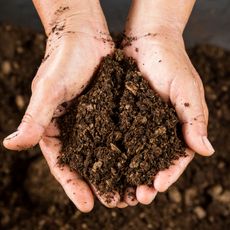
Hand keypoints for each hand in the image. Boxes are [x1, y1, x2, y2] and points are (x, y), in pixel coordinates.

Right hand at [3, 1, 122, 211]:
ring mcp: (95, 121)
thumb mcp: (49, 90)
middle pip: (88, 163)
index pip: (63, 164)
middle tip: (116, 203)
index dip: (73, 185)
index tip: (87, 206)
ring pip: (107, 152)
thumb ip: (34, 118)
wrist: (84, 36)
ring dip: (118, 171)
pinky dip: (129, 148)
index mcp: (56, 128)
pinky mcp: (111, 110)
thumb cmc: (63, 59)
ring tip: (131, 190)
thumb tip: (11, 145)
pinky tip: (141, 160)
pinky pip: (120, 133)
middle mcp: (76, 128)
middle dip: (100, 184)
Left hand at [123, 27, 213, 204]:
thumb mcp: (186, 89)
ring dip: (128, 173)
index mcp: (176, 126)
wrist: (146, 41)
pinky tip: (105, 164)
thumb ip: (194, 118)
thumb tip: (206, 150)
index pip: (176, 157)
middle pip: (153, 161)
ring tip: (120, 189)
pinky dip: (113, 152)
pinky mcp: (120, 114)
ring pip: (133, 153)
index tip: (157, 187)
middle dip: (146, 180)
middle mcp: (156, 128)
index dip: (168, 173)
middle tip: (137, 196)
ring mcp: (137, 122)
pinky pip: (116, 135)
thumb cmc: (170, 62)